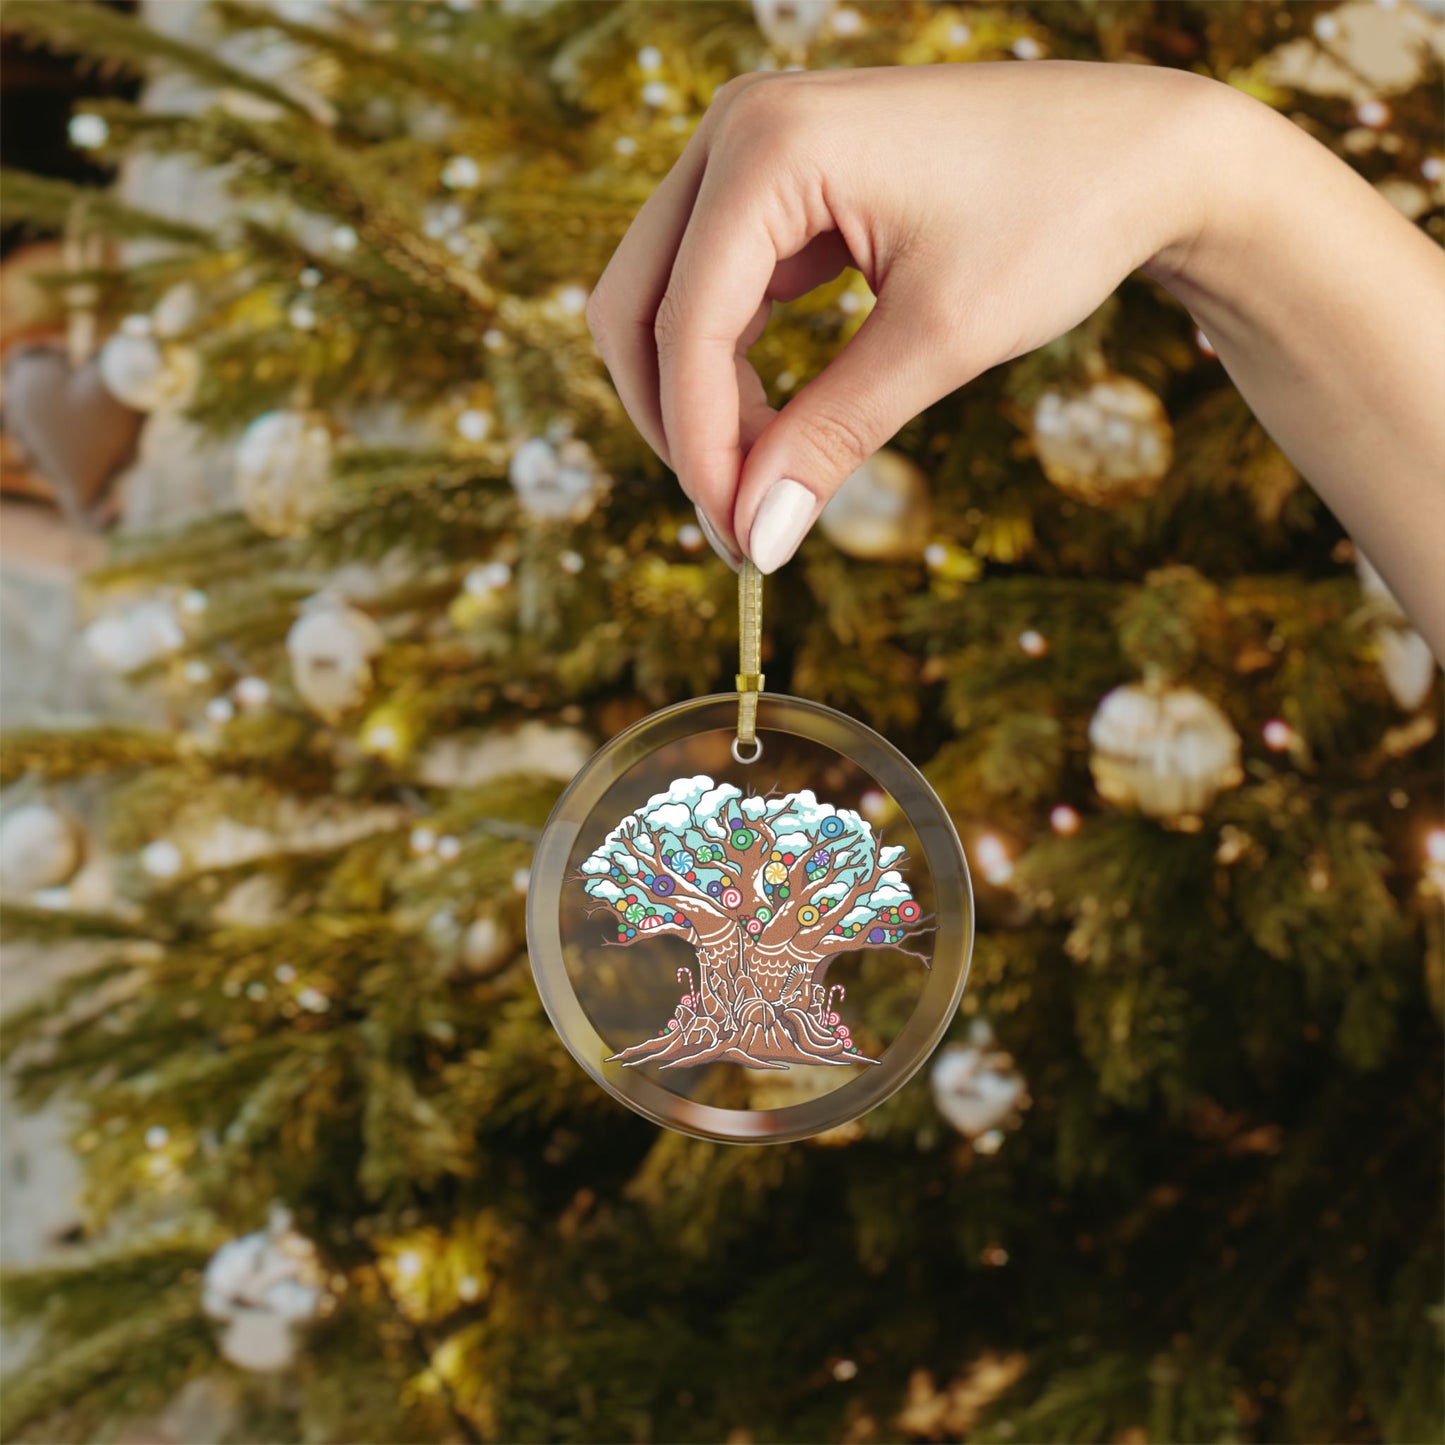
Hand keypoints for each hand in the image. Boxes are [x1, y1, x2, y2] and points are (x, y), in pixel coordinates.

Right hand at [585, 61, 1221, 571]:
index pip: (685, 325)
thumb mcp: (940, 341)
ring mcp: (752, 151)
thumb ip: (832, 437)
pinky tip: (777, 430)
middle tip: (737, 522)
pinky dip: (731, 369)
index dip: (700, 447)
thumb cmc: (1058, 219)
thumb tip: (756, 537)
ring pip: (665, 302)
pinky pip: (715, 290)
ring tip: (764, 486)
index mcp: (770, 145)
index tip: (739, 540)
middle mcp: (739, 130)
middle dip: (677, 424)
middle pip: (636, 306)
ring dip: (698, 403)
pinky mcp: (778, 184)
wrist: (1141, 152)